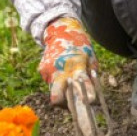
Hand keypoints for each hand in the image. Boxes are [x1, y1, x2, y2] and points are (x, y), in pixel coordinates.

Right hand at [39, 18, 99, 135]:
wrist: (60, 30)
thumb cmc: (80, 46)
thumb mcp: (91, 58)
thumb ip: (92, 76)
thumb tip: (95, 97)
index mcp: (76, 63)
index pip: (82, 82)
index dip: (86, 93)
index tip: (90, 101)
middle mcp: (59, 68)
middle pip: (56, 98)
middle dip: (64, 104)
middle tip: (73, 102)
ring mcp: (48, 70)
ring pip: (54, 92)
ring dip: (62, 93)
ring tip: (70, 83)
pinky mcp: (42, 70)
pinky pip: (50, 83)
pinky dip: (57, 83)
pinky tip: (62, 73)